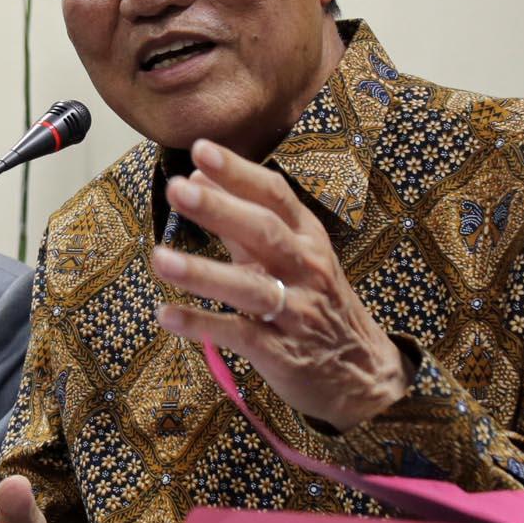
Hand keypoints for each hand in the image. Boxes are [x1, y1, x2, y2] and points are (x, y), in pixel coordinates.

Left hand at [152, 138, 411, 431]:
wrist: (364, 373)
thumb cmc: (316, 301)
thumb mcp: (293, 255)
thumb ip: (243, 219)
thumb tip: (198, 175)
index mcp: (307, 237)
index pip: (275, 195)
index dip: (239, 172)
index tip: (200, 150)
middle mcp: (306, 268)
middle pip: (264, 233)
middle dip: (220, 210)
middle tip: (178, 189)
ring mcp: (296, 311)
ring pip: (250, 287)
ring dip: (203, 272)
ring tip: (159, 258)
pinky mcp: (283, 353)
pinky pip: (239, 336)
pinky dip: (202, 325)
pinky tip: (165, 314)